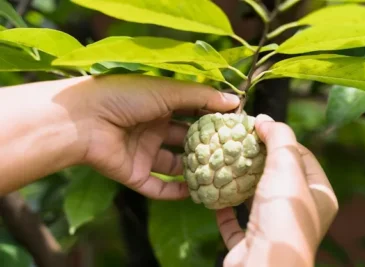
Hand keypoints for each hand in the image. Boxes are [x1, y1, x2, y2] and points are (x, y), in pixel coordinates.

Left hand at [78, 74, 239, 199]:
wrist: (84, 119)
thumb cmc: (125, 97)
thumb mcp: (168, 91)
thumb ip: (201, 97)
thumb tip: (234, 101)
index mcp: (160, 105)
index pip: (192, 113)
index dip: (213, 119)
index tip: (237, 125)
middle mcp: (153, 129)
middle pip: (186, 141)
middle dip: (207, 147)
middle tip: (233, 154)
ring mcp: (144, 152)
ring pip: (175, 166)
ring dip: (194, 171)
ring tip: (219, 176)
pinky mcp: (134, 174)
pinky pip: (159, 187)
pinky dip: (176, 192)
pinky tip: (196, 193)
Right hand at [216, 115, 337, 266]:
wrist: (263, 264)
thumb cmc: (282, 214)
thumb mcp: (287, 166)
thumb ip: (279, 138)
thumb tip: (265, 120)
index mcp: (319, 196)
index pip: (303, 156)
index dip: (282, 139)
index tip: (259, 127)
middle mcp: (299, 213)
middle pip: (277, 176)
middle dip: (256, 159)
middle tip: (238, 142)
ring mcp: (274, 228)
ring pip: (255, 198)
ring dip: (239, 182)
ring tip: (224, 162)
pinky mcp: (250, 241)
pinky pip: (236, 221)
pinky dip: (225, 207)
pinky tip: (214, 193)